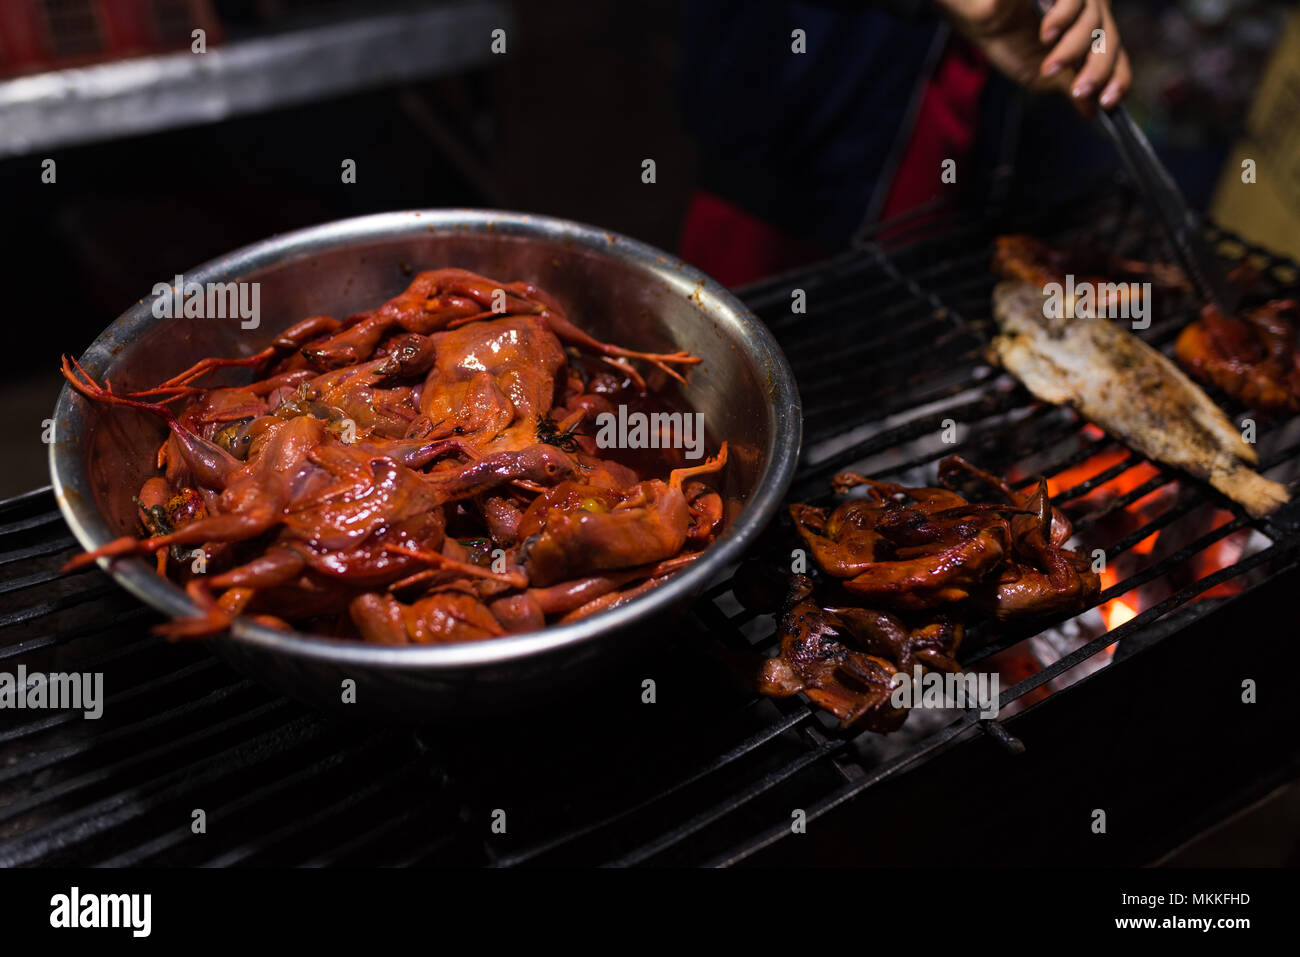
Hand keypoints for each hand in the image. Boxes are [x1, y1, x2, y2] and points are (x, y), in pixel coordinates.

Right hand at [935, 0, 1131, 113]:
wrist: (976, 18)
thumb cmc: (1008, 41)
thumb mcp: (1040, 76)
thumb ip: (1069, 86)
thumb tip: (1091, 109)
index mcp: (1087, 37)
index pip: (1115, 57)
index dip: (1118, 79)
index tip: (1106, 103)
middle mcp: (1088, 13)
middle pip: (1110, 40)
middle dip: (1097, 71)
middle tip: (1079, 91)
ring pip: (1095, 21)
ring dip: (1073, 50)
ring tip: (1049, 68)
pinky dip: (1064, 18)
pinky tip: (1047, 33)